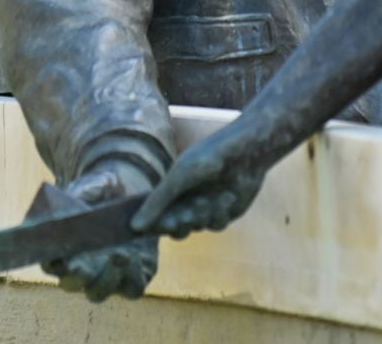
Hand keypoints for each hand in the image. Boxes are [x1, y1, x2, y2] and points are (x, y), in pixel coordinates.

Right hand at [41, 161, 158, 301]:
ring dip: (106, 280)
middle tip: (82, 266)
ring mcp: (105, 275)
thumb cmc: (105, 189)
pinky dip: (132, 277)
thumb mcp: (96, 183)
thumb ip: (85, 190)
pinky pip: (131, 288)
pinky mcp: (133, 276)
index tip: (57, 257)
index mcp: (63, 248)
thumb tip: (75, 198)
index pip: (50, 263)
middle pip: (71, 284)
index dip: (51, 263)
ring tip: (119, 255)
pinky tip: (136, 258)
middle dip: (76, 277)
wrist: (132, 192)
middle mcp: (81, 268)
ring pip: (98, 292)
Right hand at [131, 130, 267, 239]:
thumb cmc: (209, 157)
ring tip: (206, 200)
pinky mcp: (224, 212)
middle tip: (176, 220)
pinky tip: (228, 197)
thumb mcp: (179, 177)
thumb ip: (158, 201)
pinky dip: (219, 213)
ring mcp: (206, 207)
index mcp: (172, 188)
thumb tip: (134, 226)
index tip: (145, 229)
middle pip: (174, 227)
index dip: (152, 222)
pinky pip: (216, 225)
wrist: (247, 151)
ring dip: (199, 216)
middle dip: (175, 224)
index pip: (155, 213)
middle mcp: (187, 199)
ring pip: (196, 227)